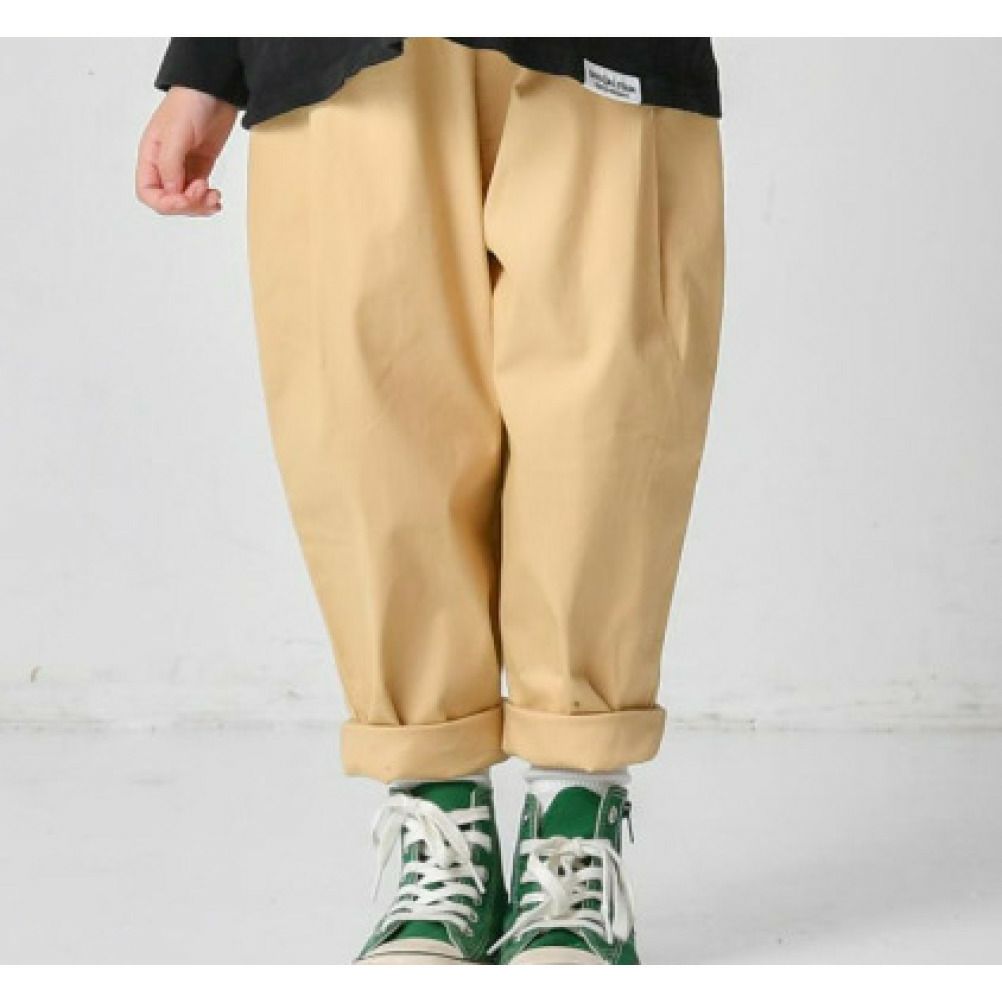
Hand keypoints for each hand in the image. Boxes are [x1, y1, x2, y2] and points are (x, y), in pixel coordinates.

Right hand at [136, 87, 237, 216]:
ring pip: (186, 200)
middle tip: (205, 192)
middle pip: (169, 201)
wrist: (215, 89)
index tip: (185, 198)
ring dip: (200, 205)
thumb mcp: (176, 133)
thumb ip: (171, 164)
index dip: (165, 203)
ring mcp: (183, 166)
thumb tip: (173, 192)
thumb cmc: (190, 103)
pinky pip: (200, 193)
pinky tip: (216, 197)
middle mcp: (164, 164)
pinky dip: (208, 200)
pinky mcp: (201, 166)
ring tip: (214, 196)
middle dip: (187, 204)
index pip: (148, 192)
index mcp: (151, 155)